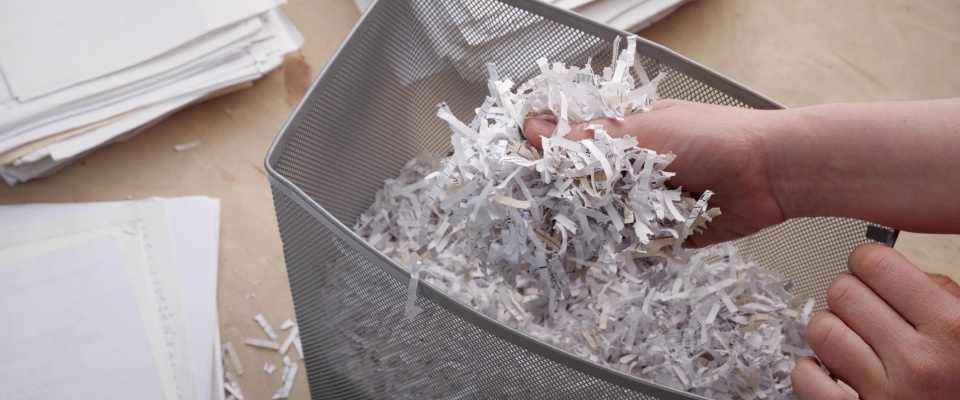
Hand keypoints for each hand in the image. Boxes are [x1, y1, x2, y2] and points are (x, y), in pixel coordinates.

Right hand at [522, 100, 784, 246]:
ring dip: (598, 226)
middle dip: (569, 199)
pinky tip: (611, 251)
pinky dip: (627, 245)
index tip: (524, 175)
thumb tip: (535, 132)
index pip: (573, 145)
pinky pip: (636, 241)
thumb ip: (590, 138)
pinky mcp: (665, 228)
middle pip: (585, 185)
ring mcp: (648, 199)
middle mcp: (632, 167)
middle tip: (543, 212)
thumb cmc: (712, 138)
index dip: (548, 159)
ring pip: (607, 217)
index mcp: (624, 134)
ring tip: (574, 236)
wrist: (769, 174)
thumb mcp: (645, 131)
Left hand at [791, 244, 959, 398]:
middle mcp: (919, 360)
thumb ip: (941, 296)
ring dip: (831, 331)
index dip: (867, 262)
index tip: (872, 272)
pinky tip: (832, 371)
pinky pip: (808, 380)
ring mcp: (888, 394)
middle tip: (864, 309)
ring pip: (821, 331)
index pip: (874, 263)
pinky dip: (811, 372)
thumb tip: (892, 274)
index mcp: (952, 326)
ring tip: (852, 340)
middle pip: (841, 293)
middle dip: (849, 295)